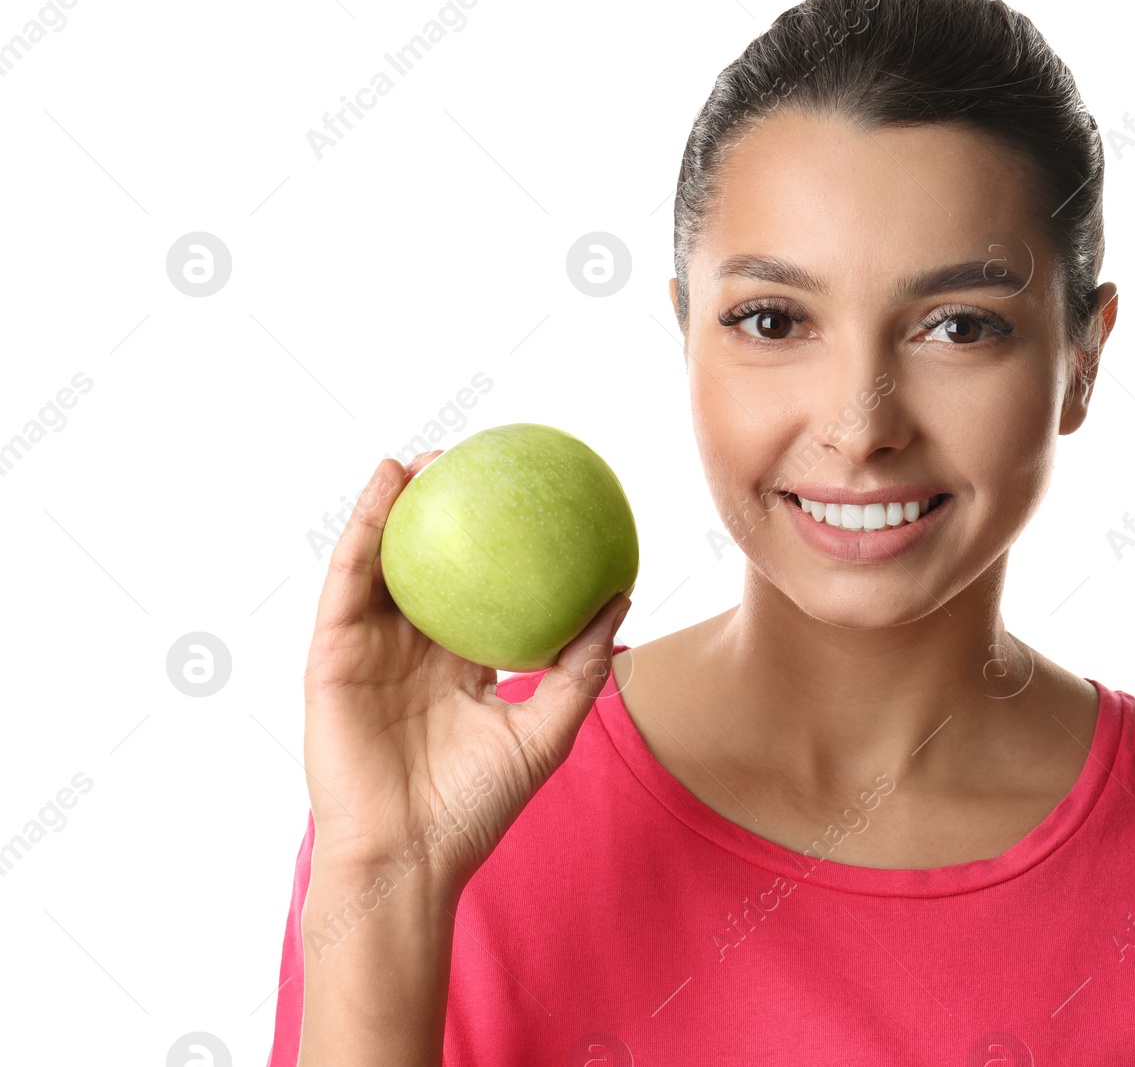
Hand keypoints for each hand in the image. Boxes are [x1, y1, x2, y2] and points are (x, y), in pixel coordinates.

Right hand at [301, 453, 630, 896]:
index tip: (528, 495)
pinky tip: (387, 483)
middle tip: (478, 459)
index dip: (498, 545)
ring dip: (397, 503)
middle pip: (428, 566)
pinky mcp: (332, 652)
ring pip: (381, 561)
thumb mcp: (546, 729)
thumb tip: (623, 597)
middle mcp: (413, 649)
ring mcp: (369, 648)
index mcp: (458, 664)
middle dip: (446, 513)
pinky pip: (349, 577)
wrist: (408, 858)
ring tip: (426, 455)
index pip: (480, 590)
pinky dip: (365, 524)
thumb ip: (581, 665)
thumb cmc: (476, 806)